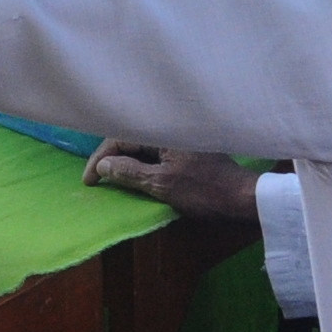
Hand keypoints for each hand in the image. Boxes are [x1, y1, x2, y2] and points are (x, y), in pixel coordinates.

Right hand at [84, 143, 259, 223]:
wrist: (243, 199)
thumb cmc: (204, 190)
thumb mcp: (162, 184)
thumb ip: (130, 172)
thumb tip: (103, 166)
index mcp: (164, 132)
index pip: (121, 138)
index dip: (100, 159)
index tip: (89, 182)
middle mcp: (171, 132)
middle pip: (131, 140)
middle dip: (110, 159)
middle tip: (95, 182)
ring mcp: (181, 143)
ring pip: (143, 149)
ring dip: (126, 165)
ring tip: (110, 182)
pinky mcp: (188, 155)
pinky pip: (157, 157)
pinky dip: (142, 168)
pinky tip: (136, 181)